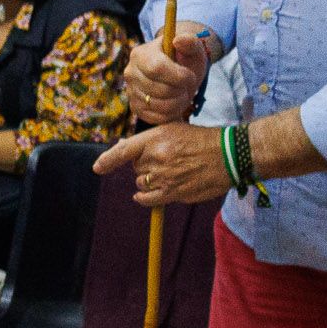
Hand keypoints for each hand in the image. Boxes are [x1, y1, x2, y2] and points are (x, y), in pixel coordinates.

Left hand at [95, 122, 231, 207]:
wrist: (228, 155)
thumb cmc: (201, 139)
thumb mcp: (173, 128)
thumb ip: (148, 139)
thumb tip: (122, 147)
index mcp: (156, 138)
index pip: (124, 150)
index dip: (108, 160)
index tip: (98, 168)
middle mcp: (157, 158)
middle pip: (135, 167)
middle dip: (143, 165)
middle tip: (162, 160)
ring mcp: (165, 177)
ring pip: (140, 183)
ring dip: (148, 180)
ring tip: (167, 173)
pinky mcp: (174, 193)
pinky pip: (148, 199)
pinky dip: (144, 197)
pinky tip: (144, 194)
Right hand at [124, 25, 216, 126]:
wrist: (177, 73)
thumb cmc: (184, 58)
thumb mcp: (192, 47)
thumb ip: (190, 41)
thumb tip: (178, 40)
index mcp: (140, 54)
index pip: (156, 68)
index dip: (178, 76)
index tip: (191, 77)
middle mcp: (130, 73)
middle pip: (159, 89)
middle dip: (181, 91)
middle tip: (187, 86)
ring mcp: (131, 92)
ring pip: (158, 105)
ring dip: (178, 103)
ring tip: (183, 94)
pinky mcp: (136, 108)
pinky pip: (155, 118)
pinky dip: (171, 113)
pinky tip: (176, 103)